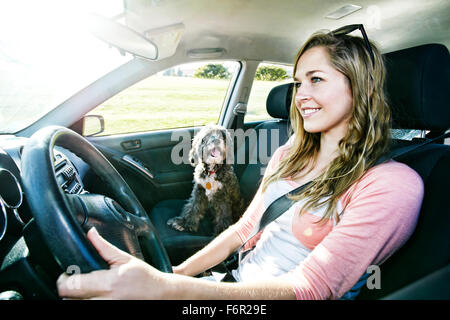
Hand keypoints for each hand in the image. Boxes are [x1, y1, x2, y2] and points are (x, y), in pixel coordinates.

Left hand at [56, 227, 170, 298]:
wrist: (160, 295)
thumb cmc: (144, 277)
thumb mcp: (125, 258)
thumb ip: (104, 247)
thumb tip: (90, 233)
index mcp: (108, 284)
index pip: (69, 287)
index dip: (64, 280)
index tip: (68, 275)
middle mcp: (105, 301)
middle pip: (68, 299)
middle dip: (71, 289)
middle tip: (79, 282)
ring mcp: (106, 309)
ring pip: (76, 305)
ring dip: (78, 298)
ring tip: (88, 290)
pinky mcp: (108, 313)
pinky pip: (88, 308)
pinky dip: (88, 301)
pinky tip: (96, 296)